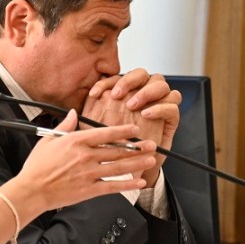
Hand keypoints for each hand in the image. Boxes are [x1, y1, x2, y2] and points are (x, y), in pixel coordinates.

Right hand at [1, 111, 156, 220]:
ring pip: (118, 168)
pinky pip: (112, 187)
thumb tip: (74, 113)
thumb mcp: (48, 140)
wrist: (31, 190)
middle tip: (151, 145)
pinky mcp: (89, 190)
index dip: (122, 131)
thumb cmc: (37, 167)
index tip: (135, 129)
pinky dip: (127, 185)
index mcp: (76, 142)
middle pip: (117, 151)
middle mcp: (85, 157)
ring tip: (151, 160)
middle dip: (136, 148)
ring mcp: (88, 174)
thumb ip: (65, 126)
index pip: (104, 134)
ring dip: (137, 164)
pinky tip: (139, 182)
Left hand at [85, 70, 180, 185]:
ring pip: (159, 83)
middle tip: (118, 96)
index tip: (95, 94)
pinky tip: (147, 114)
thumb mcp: (96, 134)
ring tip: (133, 105)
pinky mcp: (170, 117)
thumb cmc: (114, 149)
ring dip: (146, 91)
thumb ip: (86, 121)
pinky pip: (172, 103)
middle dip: (128, 82)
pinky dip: (160, 106)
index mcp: (125, 94)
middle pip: (141, 74)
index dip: (106, 83)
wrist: (130, 169)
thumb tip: (72, 112)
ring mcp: (159, 103)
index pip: (118, 78)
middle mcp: (143, 94)